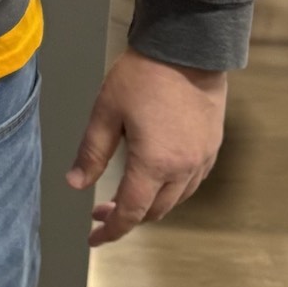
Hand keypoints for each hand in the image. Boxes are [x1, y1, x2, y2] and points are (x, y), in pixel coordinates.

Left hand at [66, 48, 227, 247]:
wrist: (188, 48)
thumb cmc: (144, 75)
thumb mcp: (106, 112)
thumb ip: (91, 153)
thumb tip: (75, 184)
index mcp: (154, 164)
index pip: (131, 212)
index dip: (111, 231)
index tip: (94, 238)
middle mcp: (183, 168)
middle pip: (154, 211)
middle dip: (127, 217)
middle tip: (101, 211)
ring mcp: (202, 158)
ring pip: (176, 199)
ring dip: (150, 205)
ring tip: (126, 197)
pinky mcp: (212, 145)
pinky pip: (192, 182)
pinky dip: (172, 191)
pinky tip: (157, 180)